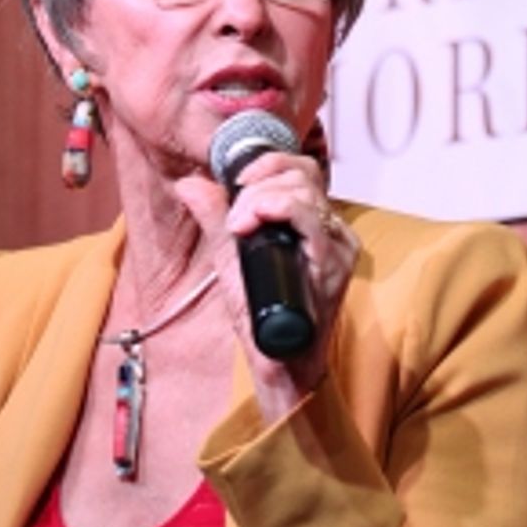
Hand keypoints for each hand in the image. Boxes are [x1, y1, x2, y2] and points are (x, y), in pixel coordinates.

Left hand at [175, 149, 358, 414]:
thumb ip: (214, 217)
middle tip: (235, 213)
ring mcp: (337, 247)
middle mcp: (331, 230)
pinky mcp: (335, 265)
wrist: (276, 362)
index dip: (269, 163)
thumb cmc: (259, 313)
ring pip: (306, 192)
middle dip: (260, 182)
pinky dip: (279, 210)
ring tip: (239, 224)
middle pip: (303, 175)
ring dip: (262, 198)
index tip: (237, 179)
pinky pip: (313, 221)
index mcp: (312, 222)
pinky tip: (253, 223)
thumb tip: (190, 183)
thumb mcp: (230, 256)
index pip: (300, 170)